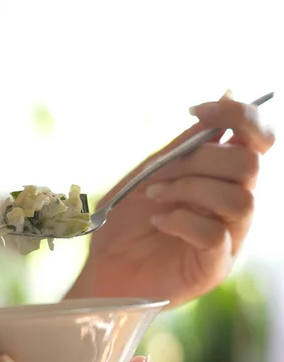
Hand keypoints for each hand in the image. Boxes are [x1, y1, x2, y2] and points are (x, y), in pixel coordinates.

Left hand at [71, 96, 274, 307]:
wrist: (103, 268)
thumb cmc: (126, 223)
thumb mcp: (152, 172)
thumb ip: (188, 143)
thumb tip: (230, 92)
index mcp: (222, 181)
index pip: (257, 141)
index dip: (240, 116)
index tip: (197, 110)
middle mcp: (233, 208)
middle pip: (248, 167)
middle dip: (198, 161)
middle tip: (159, 175)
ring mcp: (228, 240)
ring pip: (240, 201)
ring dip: (190, 190)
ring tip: (155, 196)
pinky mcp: (213, 268)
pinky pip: (215, 235)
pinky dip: (182, 220)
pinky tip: (159, 222)